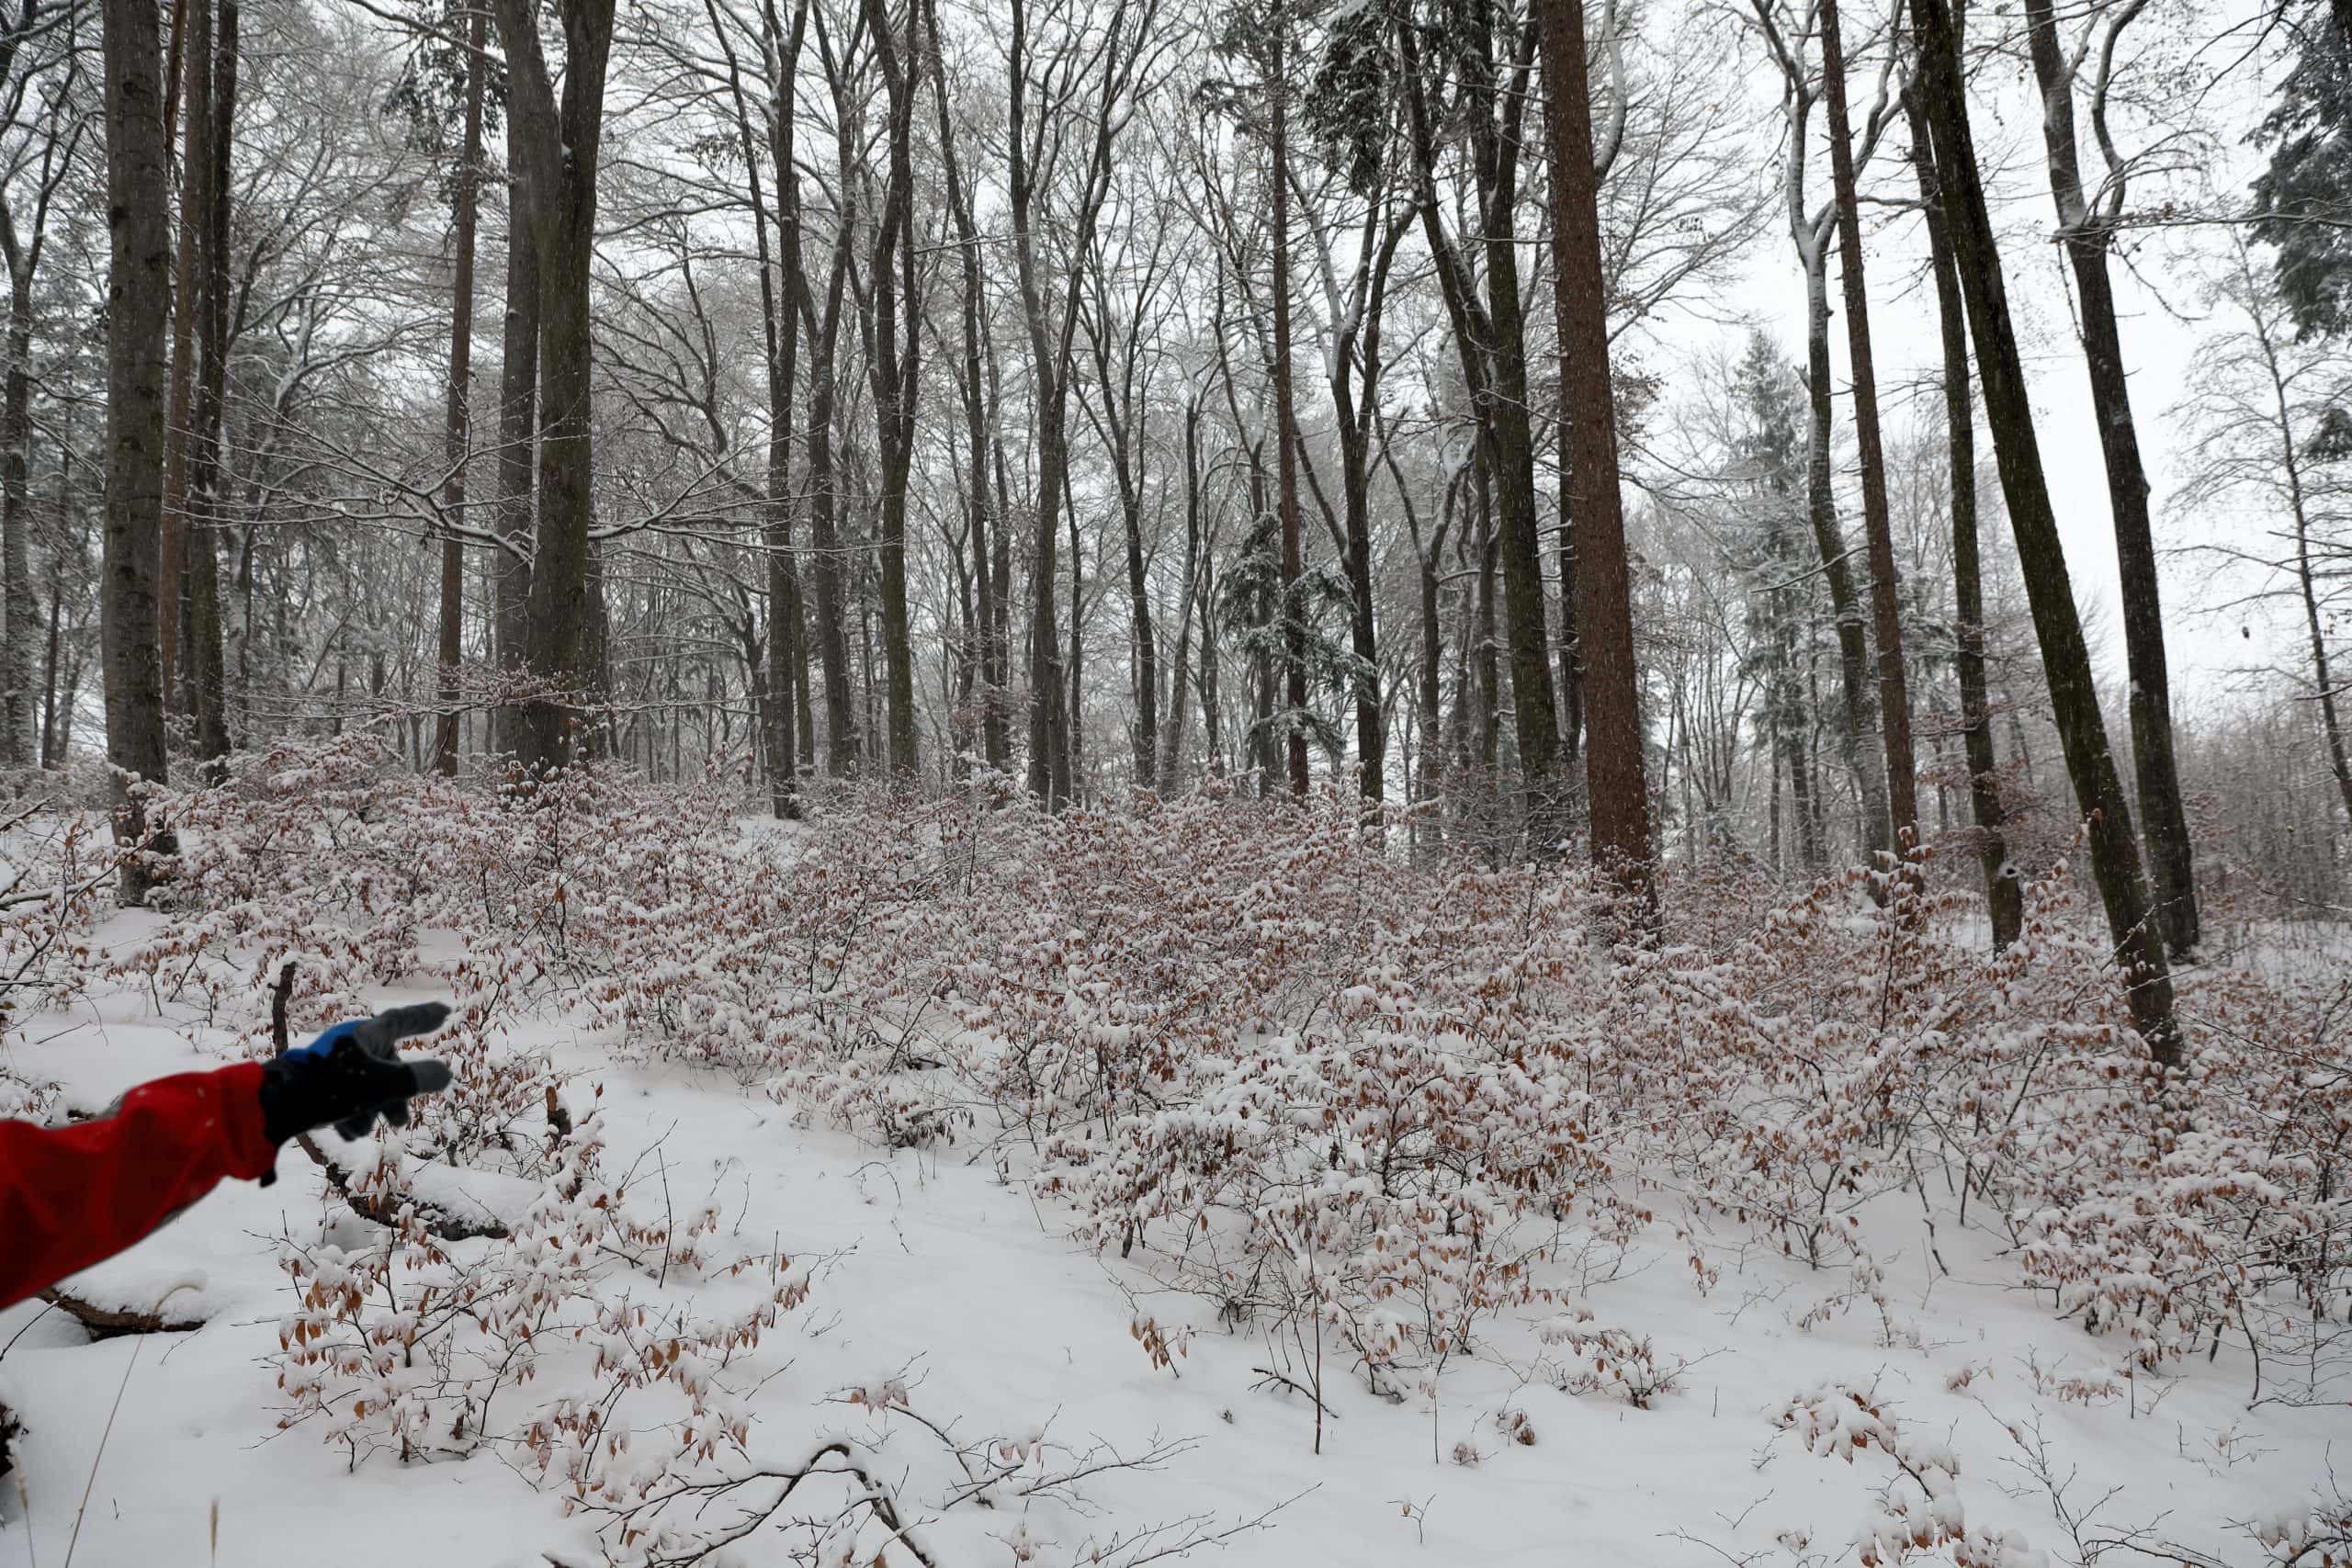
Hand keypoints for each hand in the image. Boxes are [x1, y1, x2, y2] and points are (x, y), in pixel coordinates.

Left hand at [260, 1002, 454, 1146]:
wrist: (275, 1107)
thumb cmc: (332, 1089)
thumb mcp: (383, 1085)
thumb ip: (418, 1078)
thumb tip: (445, 1074)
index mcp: (366, 1034)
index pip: (403, 1020)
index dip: (426, 1016)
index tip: (445, 1013)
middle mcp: (351, 1045)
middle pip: (388, 1065)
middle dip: (396, 1096)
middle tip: (400, 1122)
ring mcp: (333, 1065)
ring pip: (368, 1085)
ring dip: (373, 1110)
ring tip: (365, 1130)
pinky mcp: (317, 1085)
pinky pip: (347, 1097)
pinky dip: (352, 1115)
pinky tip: (346, 1132)